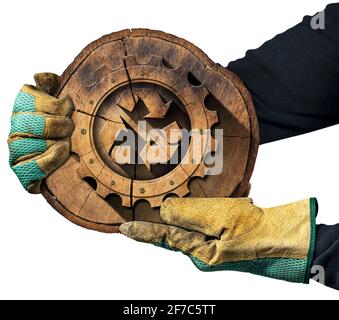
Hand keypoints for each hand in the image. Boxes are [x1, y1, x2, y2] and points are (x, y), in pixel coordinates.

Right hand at [8, 73, 73, 192]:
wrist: (72, 162)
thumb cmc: (68, 129)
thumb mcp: (63, 105)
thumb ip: (52, 87)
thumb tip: (41, 76)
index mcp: (24, 108)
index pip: (27, 97)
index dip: (50, 102)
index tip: (68, 107)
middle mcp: (16, 128)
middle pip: (28, 122)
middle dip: (55, 124)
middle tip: (70, 127)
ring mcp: (16, 150)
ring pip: (28, 144)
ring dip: (53, 143)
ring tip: (67, 143)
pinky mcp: (21, 171)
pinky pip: (28, 167)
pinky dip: (48, 161)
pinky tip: (61, 154)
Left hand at [120, 197, 316, 282]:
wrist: (287, 238)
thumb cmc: (256, 230)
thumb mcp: (220, 218)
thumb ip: (189, 214)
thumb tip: (164, 211)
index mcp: (199, 251)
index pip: (164, 239)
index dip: (143, 233)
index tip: (124, 229)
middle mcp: (202, 252)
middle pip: (180, 230)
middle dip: (180, 216)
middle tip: (177, 205)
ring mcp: (214, 247)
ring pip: (198, 224)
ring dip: (205, 210)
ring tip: (222, 205)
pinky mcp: (224, 240)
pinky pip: (212, 223)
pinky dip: (218, 211)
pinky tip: (235, 204)